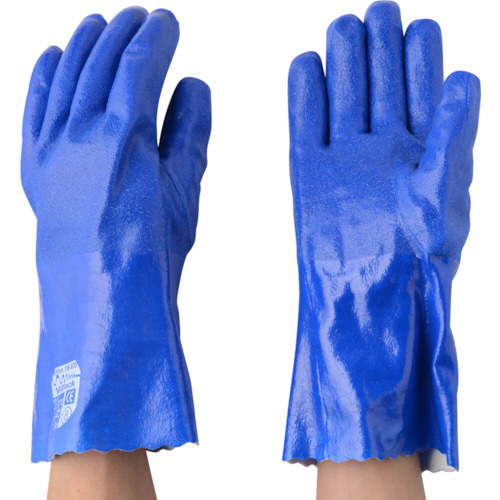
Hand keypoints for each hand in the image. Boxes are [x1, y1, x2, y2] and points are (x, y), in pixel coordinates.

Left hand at [22, 6, 210, 461]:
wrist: (101, 296)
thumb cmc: (149, 251)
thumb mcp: (183, 191)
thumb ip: (190, 133)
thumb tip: (195, 87)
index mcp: (124, 135)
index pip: (139, 66)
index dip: (155, 38)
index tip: (167, 22)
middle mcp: (81, 132)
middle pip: (100, 63)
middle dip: (122, 33)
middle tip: (139, 17)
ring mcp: (52, 148)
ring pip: (65, 77)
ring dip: (83, 45)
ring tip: (98, 23)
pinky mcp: (36, 167)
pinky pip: (34, 109)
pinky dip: (42, 78)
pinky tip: (49, 56)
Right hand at [284, 1, 479, 471]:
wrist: (368, 302)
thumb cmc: (415, 260)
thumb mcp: (445, 197)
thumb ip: (452, 138)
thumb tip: (465, 80)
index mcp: (421, 156)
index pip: (422, 94)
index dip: (423, 60)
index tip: (420, 27)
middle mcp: (382, 153)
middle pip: (379, 89)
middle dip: (380, 50)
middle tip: (377, 12)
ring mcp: (343, 161)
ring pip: (342, 101)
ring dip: (344, 65)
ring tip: (342, 29)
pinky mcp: (309, 175)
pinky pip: (305, 127)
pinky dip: (304, 97)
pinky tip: (306, 66)